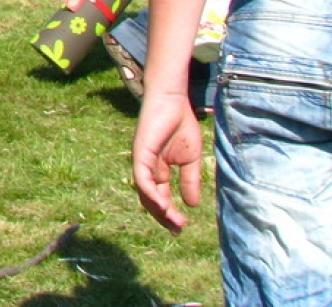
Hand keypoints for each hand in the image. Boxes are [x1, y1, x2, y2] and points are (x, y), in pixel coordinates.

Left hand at [132, 90, 203, 233]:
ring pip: (144, 192)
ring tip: (174, 222)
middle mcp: (146, 167)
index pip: (159, 196)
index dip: (168, 213)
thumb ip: (189, 180)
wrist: (173, 100)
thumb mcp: (190, 159)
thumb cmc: (180, 124)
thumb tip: (192, 204)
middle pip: (150, 199)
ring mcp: (141, 160)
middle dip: (163, 216)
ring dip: (158, 210)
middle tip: (177, 230)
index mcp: (157, 169)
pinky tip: (162, 206)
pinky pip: (142, 178)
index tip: (180, 227)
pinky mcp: (140, 153)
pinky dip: (150, 194)